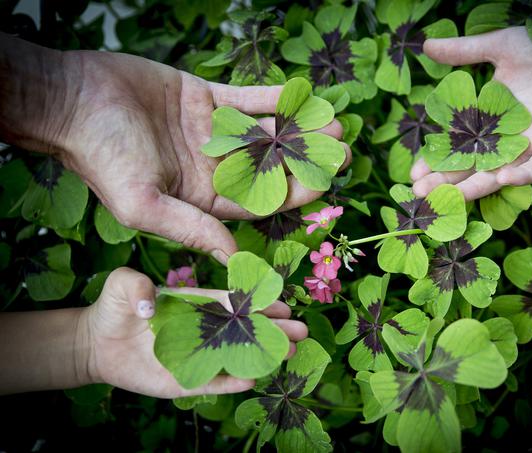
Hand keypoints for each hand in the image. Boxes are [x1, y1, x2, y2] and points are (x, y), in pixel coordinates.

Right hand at [57, 51, 349, 263]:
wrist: (72, 101)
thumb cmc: (102, 158)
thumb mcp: (145, 205)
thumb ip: (192, 229)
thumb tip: (234, 259)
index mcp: (200, 198)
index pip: (257, 203)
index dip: (293, 195)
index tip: (326, 186)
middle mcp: (210, 168)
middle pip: (269, 168)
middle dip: (305, 162)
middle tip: (342, 153)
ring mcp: (209, 132)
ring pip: (263, 133)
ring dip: (298, 129)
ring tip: (335, 125)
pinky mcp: (204, 98)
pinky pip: (246, 99)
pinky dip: (275, 98)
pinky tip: (304, 97)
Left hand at [81, 267, 307, 397]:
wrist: (97, 345)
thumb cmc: (114, 309)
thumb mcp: (120, 285)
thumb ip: (134, 283)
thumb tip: (151, 302)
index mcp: (197, 304)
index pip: (234, 302)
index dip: (259, 303)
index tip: (283, 303)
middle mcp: (204, 329)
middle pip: (244, 329)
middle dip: (273, 329)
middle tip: (300, 330)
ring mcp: (198, 355)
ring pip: (237, 355)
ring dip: (263, 354)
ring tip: (290, 353)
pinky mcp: (187, 379)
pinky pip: (214, 382)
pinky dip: (233, 381)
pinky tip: (254, 379)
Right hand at [410, 0, 531, 200]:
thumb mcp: (499, 47)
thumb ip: (463, 51)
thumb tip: (425, 45)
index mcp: (491, 119)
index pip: (457, 146)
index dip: (436, 160)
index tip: (413, 172)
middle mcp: (509, 139)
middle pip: (472, 166)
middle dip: (446, 181)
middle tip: (419, 194)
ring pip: (500, 173)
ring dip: (476, 187)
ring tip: (450, 198)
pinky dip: (524, 174)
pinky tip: (503, 179)